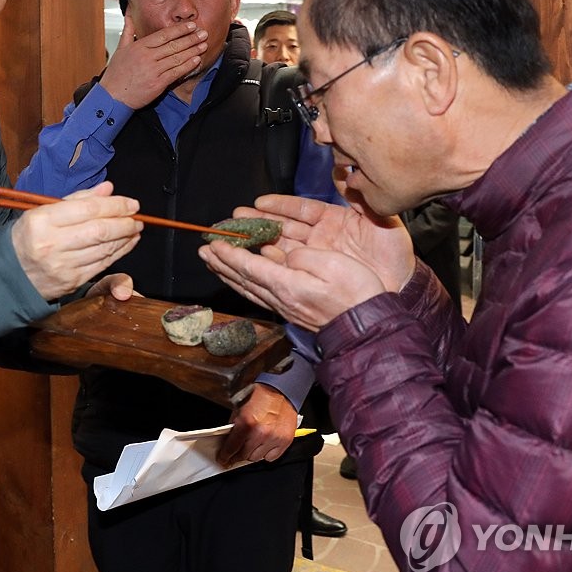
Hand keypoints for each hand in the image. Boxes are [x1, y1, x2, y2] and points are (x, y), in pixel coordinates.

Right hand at [11, 182, 141, 300]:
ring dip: (125, 237)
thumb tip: (107, 189)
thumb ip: (78, 199)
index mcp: (43, 220)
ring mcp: (62, 265)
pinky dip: (119, 252)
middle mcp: (52, 243)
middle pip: (100, 230)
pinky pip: (102, 264)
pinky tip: (127, 243)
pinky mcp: (71, 281)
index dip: (115, 205)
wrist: (11, 272)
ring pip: (104, 249)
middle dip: (125, 222)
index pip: (88, 209)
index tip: (131, 203)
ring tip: (134, 228)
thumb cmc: (30, 235)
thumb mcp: (44, 211)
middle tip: (137, 217)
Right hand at [98, 16, 208, 107]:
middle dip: (190, 38)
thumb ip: (128, 31)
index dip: (179, 30)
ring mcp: (153, 70)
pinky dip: (187, 66)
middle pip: (173, 45)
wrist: (111, 97)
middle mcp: (147, 57)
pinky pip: (176, 73)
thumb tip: (128, 14)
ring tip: (204, 45)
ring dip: (192, 51)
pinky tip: (196, 60)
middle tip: (203, 33)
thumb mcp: (120, 49)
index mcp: (139, 46)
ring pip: (177, 58)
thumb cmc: (115, 74)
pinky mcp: (157, 84)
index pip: (163, 35)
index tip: (191, 26)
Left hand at [197, 195, 414, 330]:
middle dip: (222, 263)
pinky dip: (245, 283)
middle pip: (243, 277)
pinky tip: (241, 278)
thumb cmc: (357, 294)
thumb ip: (304, 256)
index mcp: (288, 284)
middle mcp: (281, 297)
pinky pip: (260, 294)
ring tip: (214, 263)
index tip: (212, 244)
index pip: (250, 266)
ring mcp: (286, 305)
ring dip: (229, 273)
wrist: (368, 328)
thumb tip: (286, 255)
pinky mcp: (292, 309)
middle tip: (203, 250)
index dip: (229, 254)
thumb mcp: (332, 265)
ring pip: (249, 287)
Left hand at [217, 384, 297, 466]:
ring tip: (253, 442)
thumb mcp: (240, 408)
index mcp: (246, 423)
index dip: (225, 456)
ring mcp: (274, 438)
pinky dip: (266, 453)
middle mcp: (260, 433)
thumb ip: (234, 427)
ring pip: (257, 458)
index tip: (223, 459)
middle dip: (238, 454)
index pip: (231, 448)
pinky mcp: (285, 441)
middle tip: (236, 452)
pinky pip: (271, 457)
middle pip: (244, 456)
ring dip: (252, 453)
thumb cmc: (262, 396)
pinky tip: (265, 443)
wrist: (282, 390)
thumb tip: (228, 442)